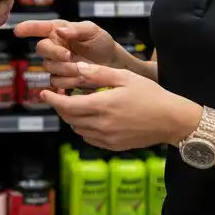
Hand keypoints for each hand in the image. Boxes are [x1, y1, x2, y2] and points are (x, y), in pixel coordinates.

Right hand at [13, 19, 120, 90]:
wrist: (113, 66)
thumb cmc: (102, 44)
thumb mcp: (93, 31)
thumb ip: (76, 29)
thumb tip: (60, 31)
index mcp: (59, 31)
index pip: (39, 28)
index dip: (28, 28)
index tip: (18, 30)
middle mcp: (54, 47)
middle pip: (41, 48)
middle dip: (54, 53)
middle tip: (69, 56)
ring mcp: (56, 64)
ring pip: (49, 67)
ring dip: (64, 69)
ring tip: (81, 68)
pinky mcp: (61, 80)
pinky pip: (56, 82)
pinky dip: (67, 81)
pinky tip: (78, 79)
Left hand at [42, 63, 201, 151]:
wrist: (171, 120)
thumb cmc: (150, 95)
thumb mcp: (125, 77)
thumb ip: (99, 74)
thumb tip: (76, 68)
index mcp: (103, 105)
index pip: (67, 106)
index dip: (52, 100)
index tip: (44, 92)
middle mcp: (102, 125)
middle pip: (69, 118)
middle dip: (60, 107)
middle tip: (58, 96)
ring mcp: (107, 138)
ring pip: (77, 129)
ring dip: (71, 118)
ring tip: (75, 104)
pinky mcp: (113, 146)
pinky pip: (89, 138)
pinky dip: (83, 128)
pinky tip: (89, 118)